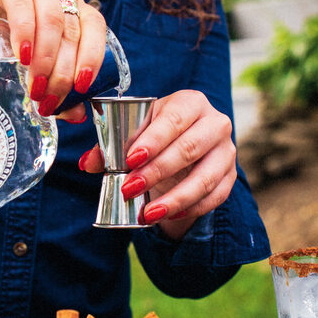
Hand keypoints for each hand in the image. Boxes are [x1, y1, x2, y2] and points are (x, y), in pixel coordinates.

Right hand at [0, 0, 105, 120]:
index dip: (92, 57)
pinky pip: (23, 9)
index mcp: (71, 2)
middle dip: (62, 71)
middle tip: (47, 99)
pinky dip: (25, 36)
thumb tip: (77, 115)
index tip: (82, 87)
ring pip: (53, 21)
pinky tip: (21, 57)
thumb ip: (54, 82)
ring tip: (34, 86)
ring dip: (46, 59)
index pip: (94, 27)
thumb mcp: (27, 58)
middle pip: (72, 31)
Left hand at [78, 90, 236, 238]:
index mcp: (190, 102)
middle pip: (190, 147)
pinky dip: (191, 208)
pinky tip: (168, 215)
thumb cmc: (156, 136)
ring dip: (175, 198)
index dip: (153, 140)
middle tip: (130, 188)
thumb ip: (110, 146)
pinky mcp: (230, 176)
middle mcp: (215, 123)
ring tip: (148, 213)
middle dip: (158, 171)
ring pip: (206, 177)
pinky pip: (215, 196)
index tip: (131, 159)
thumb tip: (88, 163)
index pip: (174, 118)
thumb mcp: (136, 133)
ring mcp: (226, 151)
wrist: (184, 147)